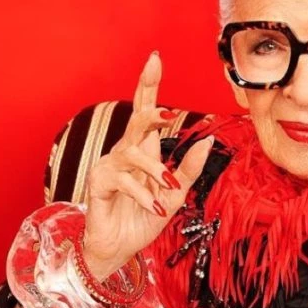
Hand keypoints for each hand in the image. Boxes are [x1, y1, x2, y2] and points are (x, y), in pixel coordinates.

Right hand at [83, 51, 213, 278]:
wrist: (119, 249)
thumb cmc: (143, 219)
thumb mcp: (174, 195)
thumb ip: (189, 169)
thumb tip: (208, 142)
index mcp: (144, 149)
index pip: (146, 109)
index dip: (149, 83)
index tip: (155, 58)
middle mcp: (125, 151)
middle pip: (136, 118)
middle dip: (150, 110)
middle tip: (169, 113)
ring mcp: (110, 165)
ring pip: (133, 152)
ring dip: (154, 170)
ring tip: (168, 186)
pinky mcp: (99, 183)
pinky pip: (122, 180)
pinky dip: (141, 194)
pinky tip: (153, 209)